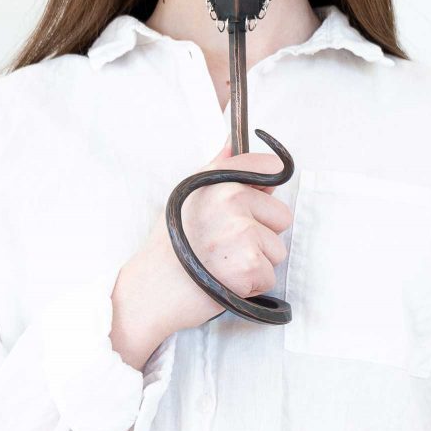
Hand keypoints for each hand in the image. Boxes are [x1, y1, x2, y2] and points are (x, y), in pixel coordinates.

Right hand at [129, 134, 293, 337]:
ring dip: (256, 261)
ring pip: (277, 249)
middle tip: (225, 244)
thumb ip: (218, 168)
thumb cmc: (171, 245)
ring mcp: (241, 232)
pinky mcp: (249, 265)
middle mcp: (231, 199)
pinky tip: (224, 280)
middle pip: (280, 216)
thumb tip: (233, 140)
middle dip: (260, 234)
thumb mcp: (189, 196)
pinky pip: (269, 275)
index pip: (271, 168)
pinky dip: (250, 284)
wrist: (150, 290)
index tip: (248, 207)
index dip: (264, 192)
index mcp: (218, 179)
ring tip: (222, 263)